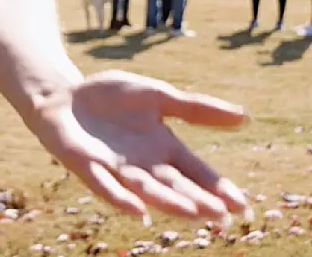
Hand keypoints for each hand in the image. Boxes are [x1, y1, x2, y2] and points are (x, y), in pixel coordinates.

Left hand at [33, 71, 251, 221]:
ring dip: (167, 202)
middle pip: (175, 185)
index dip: (217, 187)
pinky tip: (138, 211)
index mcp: (164, 147)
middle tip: (221, 215)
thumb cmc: (112, 98)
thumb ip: (196, 108)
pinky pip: (105, 186)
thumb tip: (245, 116)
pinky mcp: (87, 166)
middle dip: (197, 200)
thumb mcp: (158, 95)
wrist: (65, 95)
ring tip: (193, 213)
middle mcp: (144, 165)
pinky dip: (122, 199)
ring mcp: (116, 168)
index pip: (196, 171)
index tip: (241, 204)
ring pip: (145, 190)